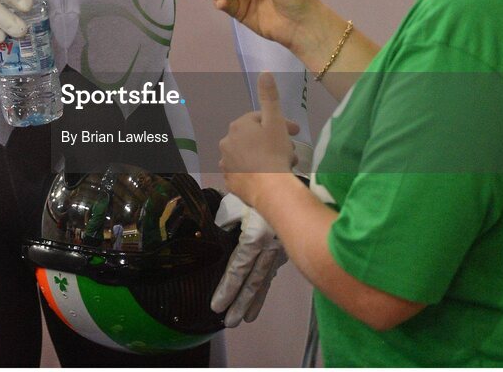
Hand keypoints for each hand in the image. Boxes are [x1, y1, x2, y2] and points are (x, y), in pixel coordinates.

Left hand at [211, 193, 286, 326]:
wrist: (284, 180)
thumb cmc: (255, 187)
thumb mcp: (234, 202)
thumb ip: (224, 221)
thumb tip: (219, 235)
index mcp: (255, 236)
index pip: (237, 269)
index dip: (227, 289)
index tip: (217, 306)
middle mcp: (269, 247)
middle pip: (253, 282)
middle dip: (241, 304)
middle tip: (230, 323)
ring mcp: (279, 248)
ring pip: (265, 279)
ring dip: (254, 300)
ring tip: (245, 318)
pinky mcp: (284, 246)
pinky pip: (272, 270)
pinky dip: (265, 284)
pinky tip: (259, 293)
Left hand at [219, 73, 300, 203]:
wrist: (270, 189)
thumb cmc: (273, 152)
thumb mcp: (275, 121)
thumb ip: (269, 96)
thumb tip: (264, 72)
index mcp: (238, 126)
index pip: (260, 120)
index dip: (280, 124)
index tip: (295, 132)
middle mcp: (227, 142)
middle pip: (255, 138)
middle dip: (273, 142)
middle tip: (291, 152)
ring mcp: (227, 164)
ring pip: (249, 156)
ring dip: (264, 157)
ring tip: (283, 166)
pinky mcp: (230, 182)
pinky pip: (244, 173)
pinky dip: (255, 172)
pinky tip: (268, 176)